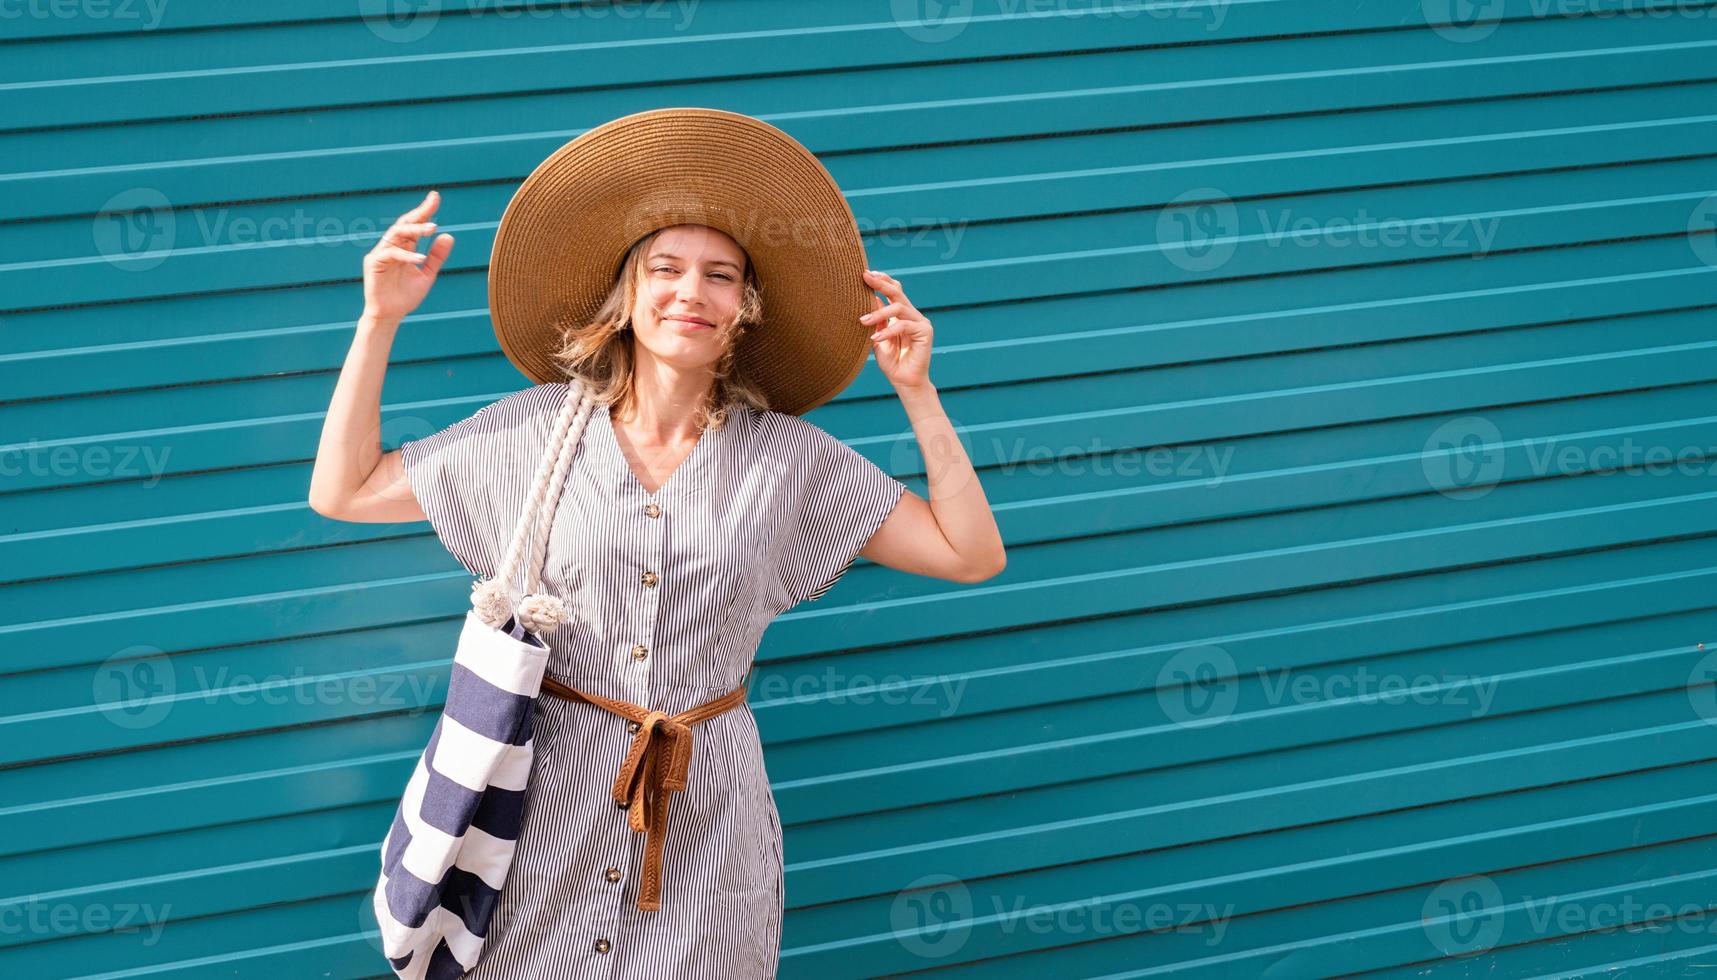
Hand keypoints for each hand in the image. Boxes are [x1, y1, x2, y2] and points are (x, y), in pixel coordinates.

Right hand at [362, 190, 454, 320]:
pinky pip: (391, 253)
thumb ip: (436, 256)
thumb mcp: (427, 275)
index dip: (424, 211)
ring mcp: (381, 253)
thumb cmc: (406, 296)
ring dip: (414, 230)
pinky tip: (420, 258)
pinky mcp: (374, 263)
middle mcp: (392, 246)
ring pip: (396, 234)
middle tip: (433, 202)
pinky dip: (406, 255)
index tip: (435, 197)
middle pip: (405, 223)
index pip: (415, 224)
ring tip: (431, 228)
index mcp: (405, 247)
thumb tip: (448, 235)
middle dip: (419, 212)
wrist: (390, 316)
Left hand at [860, 268, 931, 390]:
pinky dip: (888, 330)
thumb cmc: (892, 363)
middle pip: (897, 292)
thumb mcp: (878, 338)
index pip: (894, 290)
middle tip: (865, 277)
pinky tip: (876, 338)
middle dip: (880, 283)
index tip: (865, 274)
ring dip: (879, 312)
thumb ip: (877, 320)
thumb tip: (871, 298)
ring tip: (863, 321)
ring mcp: (920, 322)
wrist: (905, 383)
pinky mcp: (925, 332)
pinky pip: (904, 325)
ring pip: (899, 307)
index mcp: (901, 314)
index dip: (882, 280)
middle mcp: (912, 315)